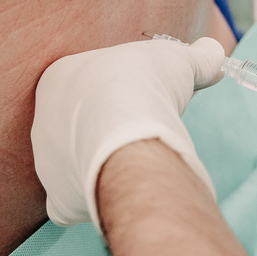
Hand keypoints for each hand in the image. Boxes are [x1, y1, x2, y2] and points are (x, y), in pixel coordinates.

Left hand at [32, 37, 225, 231]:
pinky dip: (90, 201)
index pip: (86, 85)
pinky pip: (69, 203)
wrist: (127, 133)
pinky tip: (115, 192)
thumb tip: (213, 52)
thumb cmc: (142, 86)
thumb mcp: (177, 59)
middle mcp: (43, 121)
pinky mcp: (59, 199)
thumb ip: (195, 56)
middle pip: (77, 126)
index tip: (144, 96)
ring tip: (133, 161)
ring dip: (99, 162)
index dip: (118, 90)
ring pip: (73, 163)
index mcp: (57, 79)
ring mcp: (47, 164)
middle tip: (140, 129)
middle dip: (107, 127)